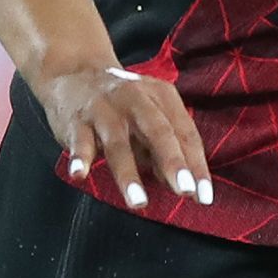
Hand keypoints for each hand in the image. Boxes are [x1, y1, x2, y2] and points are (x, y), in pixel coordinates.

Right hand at [34, 62, 210, 211]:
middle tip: (185, 191)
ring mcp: (104, 109)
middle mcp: (135, 99)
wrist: (73, 74)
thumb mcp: (149, 118)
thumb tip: (181, 185)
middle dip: (172, 162)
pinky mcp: (76, 120)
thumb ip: (164, 150)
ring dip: (129, 174)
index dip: (196, 166)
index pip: (185, 133)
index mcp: (162, 97)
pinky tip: (80, 175)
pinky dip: (79, 158)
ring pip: (118, 144)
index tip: (204, 197)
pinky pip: (79, 142)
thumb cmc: (121, 106)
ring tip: (139, 203)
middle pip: (157, 132)